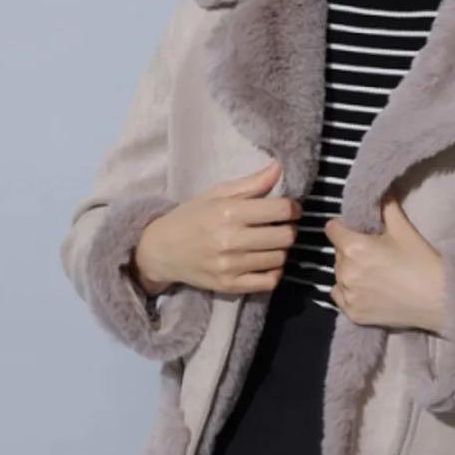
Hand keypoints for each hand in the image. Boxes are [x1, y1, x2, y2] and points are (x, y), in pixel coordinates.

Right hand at [134, 159, 301, 294]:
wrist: (161, 250)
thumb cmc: (192, 217)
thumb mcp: (218, 193)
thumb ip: (252, 183)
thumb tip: (280, 168)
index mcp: (229, 212)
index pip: (281, 210)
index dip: (293, 208)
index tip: (290, 208)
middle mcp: (230, 240)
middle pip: (286, 236)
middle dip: (290, 229)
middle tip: (280, 226)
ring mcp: (230, 266)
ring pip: (280, 258)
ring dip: (281, 249)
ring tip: (270, 243)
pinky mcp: (229, 286)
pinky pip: (269, 282)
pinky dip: (274, 271)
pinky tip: (265, 262)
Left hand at [324, 189, 446, 332]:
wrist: (439, 299)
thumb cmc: (421, 261)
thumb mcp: (403, 229)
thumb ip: (386, 206)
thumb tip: (380, 190)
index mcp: (353, 247)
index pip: (332, 229)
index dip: (344, 227)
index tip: (358, 230)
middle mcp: (345, 271)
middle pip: (338, 253)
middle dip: (350, 250)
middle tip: (374, 253)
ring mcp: (348, 295)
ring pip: (339, 275)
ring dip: (350, 271)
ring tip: (374, 273)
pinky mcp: (354, 314)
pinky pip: (340, 296)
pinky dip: (349, 292)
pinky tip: (367, 290)